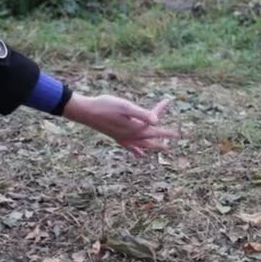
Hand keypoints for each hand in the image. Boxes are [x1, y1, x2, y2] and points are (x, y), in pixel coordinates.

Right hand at [62, 93, 179, 155]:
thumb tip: (156, 121)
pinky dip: (137, 151)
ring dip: (153, 146)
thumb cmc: (105, 106)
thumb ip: (142, 114)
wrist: (85, 111)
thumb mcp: (125, 107)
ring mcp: (122, 138)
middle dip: (163, 137)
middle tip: (175, 136)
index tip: (173, 115)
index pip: (154, 125)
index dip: (162, 117)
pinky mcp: (116, 137)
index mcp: (134, 128)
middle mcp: (130, 136)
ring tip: (162, 148)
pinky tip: (138, 155)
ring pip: (142, 145)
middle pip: (151, 138)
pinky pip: (130, 147)